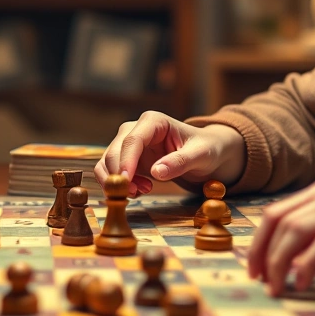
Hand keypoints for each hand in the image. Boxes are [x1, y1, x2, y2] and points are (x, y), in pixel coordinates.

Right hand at [94, 111, 245, 197]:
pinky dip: (120, 184)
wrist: (206, 152)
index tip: (125, 180)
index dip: (125, 160)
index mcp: (153, 121)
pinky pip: (113, 172)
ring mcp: (129, 144)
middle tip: (134, 193)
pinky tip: (140, 190)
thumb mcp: (201, 155)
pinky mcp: (128, 158)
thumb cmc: (206, 148)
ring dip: (118, 181)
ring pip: (108, 161)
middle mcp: (136, 129)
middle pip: (115, 150)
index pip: (132, 140)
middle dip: (119, 174)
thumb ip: (180, 162)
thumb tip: (156, 172)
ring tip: (140, 192)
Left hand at [248, 181, 314, 295]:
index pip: (273, 214)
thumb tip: (292, 261)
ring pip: (296, 231)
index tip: (253, 269)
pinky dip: (308, 263)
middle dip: (263, 255)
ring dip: (280, 263)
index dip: (258, 243)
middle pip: (279, 222)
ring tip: (278, 288)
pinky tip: (303, 282)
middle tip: (261, 283)